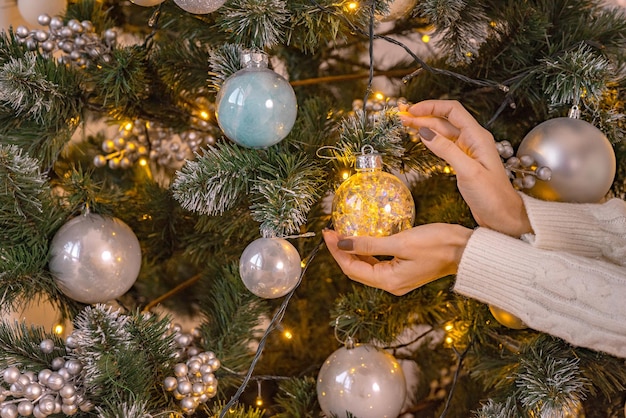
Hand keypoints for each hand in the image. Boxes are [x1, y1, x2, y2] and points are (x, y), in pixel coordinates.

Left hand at [322, 225, 471, 295]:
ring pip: (367, 267)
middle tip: (331, 232)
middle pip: (357, 270)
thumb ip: (369, 244)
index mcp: (389, 281)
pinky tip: (363, 239)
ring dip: (353, 251)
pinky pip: (379, 263)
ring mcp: (398, 279)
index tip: (327, 233)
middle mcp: (391, 284)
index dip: (337, 251)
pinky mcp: (405, 270)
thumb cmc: (438, 244)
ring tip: (342, 234)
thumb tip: (342, 244)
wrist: (466, 250)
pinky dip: (368, 252)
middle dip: (341, 251)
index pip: (352, 269)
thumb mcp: (400, 242)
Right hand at [399, 100, 531, 236]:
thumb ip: (446, 150)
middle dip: (423, 116)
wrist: (502, 216)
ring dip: (424, 127)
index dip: (431, 107)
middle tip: (402, 118)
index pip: (453, 111)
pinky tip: (420, 139)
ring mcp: (467, 150)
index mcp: (478, 137)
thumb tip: (424, 132)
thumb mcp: (468, 172)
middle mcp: (473, 140)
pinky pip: (444, 144)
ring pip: (443, 132)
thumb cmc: (492, 196)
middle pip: (445, 120)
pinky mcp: (463, 161)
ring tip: (405, 125)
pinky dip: (430, 139)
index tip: (412, 110)